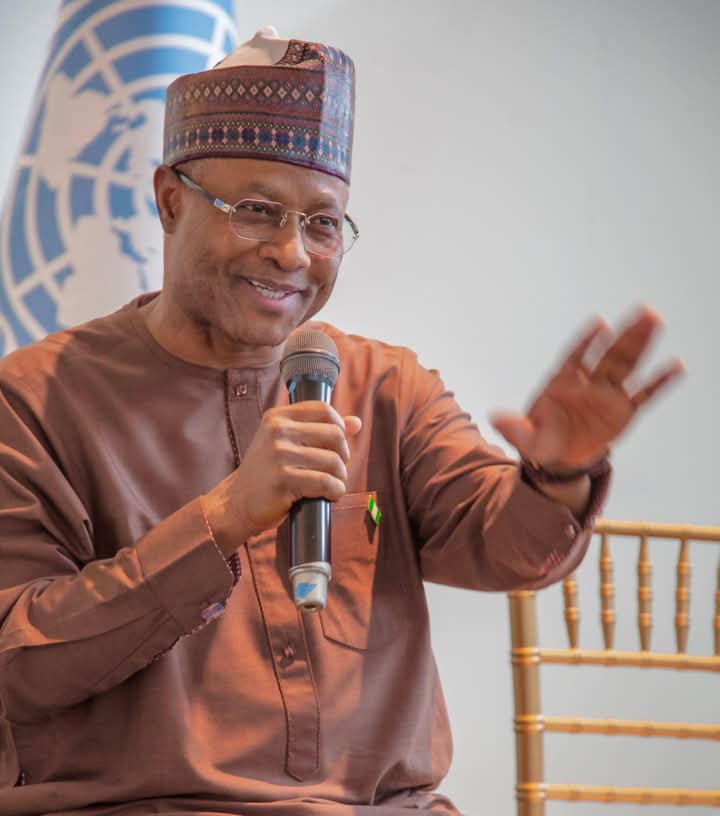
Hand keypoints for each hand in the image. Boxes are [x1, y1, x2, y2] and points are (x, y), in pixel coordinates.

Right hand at [202, 402, 361, 555]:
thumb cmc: (266, 472)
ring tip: (332, 485)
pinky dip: (335, 491)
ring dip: (340, 477)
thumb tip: (356, 422)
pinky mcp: (284, 480)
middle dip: (343, 455)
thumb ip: (320, 429)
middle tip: (336, 470)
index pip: (324, 410)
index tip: (336, 445)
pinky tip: (330, 495)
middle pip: (335, 434)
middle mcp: (278, 431)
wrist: (236, 501)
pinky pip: (326, 482)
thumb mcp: (286, 443)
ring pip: (333, 461)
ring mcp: (279, 455)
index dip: (340, 427)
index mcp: (278, 417)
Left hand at [490, 306, 684, 472]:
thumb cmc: (540, 440)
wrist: (558, 458)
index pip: (575, 356)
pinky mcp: (623, 411)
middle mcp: (587, 382)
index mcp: (561, 382)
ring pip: (627, 365)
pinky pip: (644, 395)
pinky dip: (658, 382)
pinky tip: (675, 365)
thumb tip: (495, 418)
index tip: (599, 323)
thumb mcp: (524, 438)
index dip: (586, 340)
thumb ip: (513, 428)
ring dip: (641, 344)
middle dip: (625, 335)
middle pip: (608, 355)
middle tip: (644, 312)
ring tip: (656, 322)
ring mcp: (607, 394)